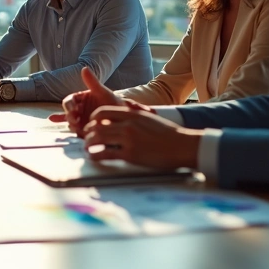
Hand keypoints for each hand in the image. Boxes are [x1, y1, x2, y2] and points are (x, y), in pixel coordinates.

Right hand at [48, 67, 127, 135]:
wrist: (124, 117)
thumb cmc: (113, 102)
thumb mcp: (102, 92)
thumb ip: (92, 82)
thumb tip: (84, 68)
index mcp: (80, 99)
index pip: (69, 101)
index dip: (68, 105)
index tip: (74, 109)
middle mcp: (79, 110)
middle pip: (68, 112)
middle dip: (69, 116)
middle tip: (74, 120)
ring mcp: (81, 120)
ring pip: (71, 123)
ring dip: (72, 125)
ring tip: (79, 127)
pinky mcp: (85, 131)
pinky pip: (77, 132)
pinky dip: (77, 132)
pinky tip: (81, 132)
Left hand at [83, 105, 201, 169]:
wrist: (182, 145)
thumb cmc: (168, 133)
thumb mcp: (148, 118)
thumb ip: (133, 117)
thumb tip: (120, 118)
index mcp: (132, 114)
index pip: (103, 112)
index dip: (93, 119)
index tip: (92, 125)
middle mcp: (127, 124)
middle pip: (97, 125)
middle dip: (88, 132)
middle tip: (86, 137)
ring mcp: (128, 139)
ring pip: (98, 138)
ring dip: (88, 143)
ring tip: (87, 147)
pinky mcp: (130, 154)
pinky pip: (105, 154)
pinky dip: (95, 155)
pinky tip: (93, 157)